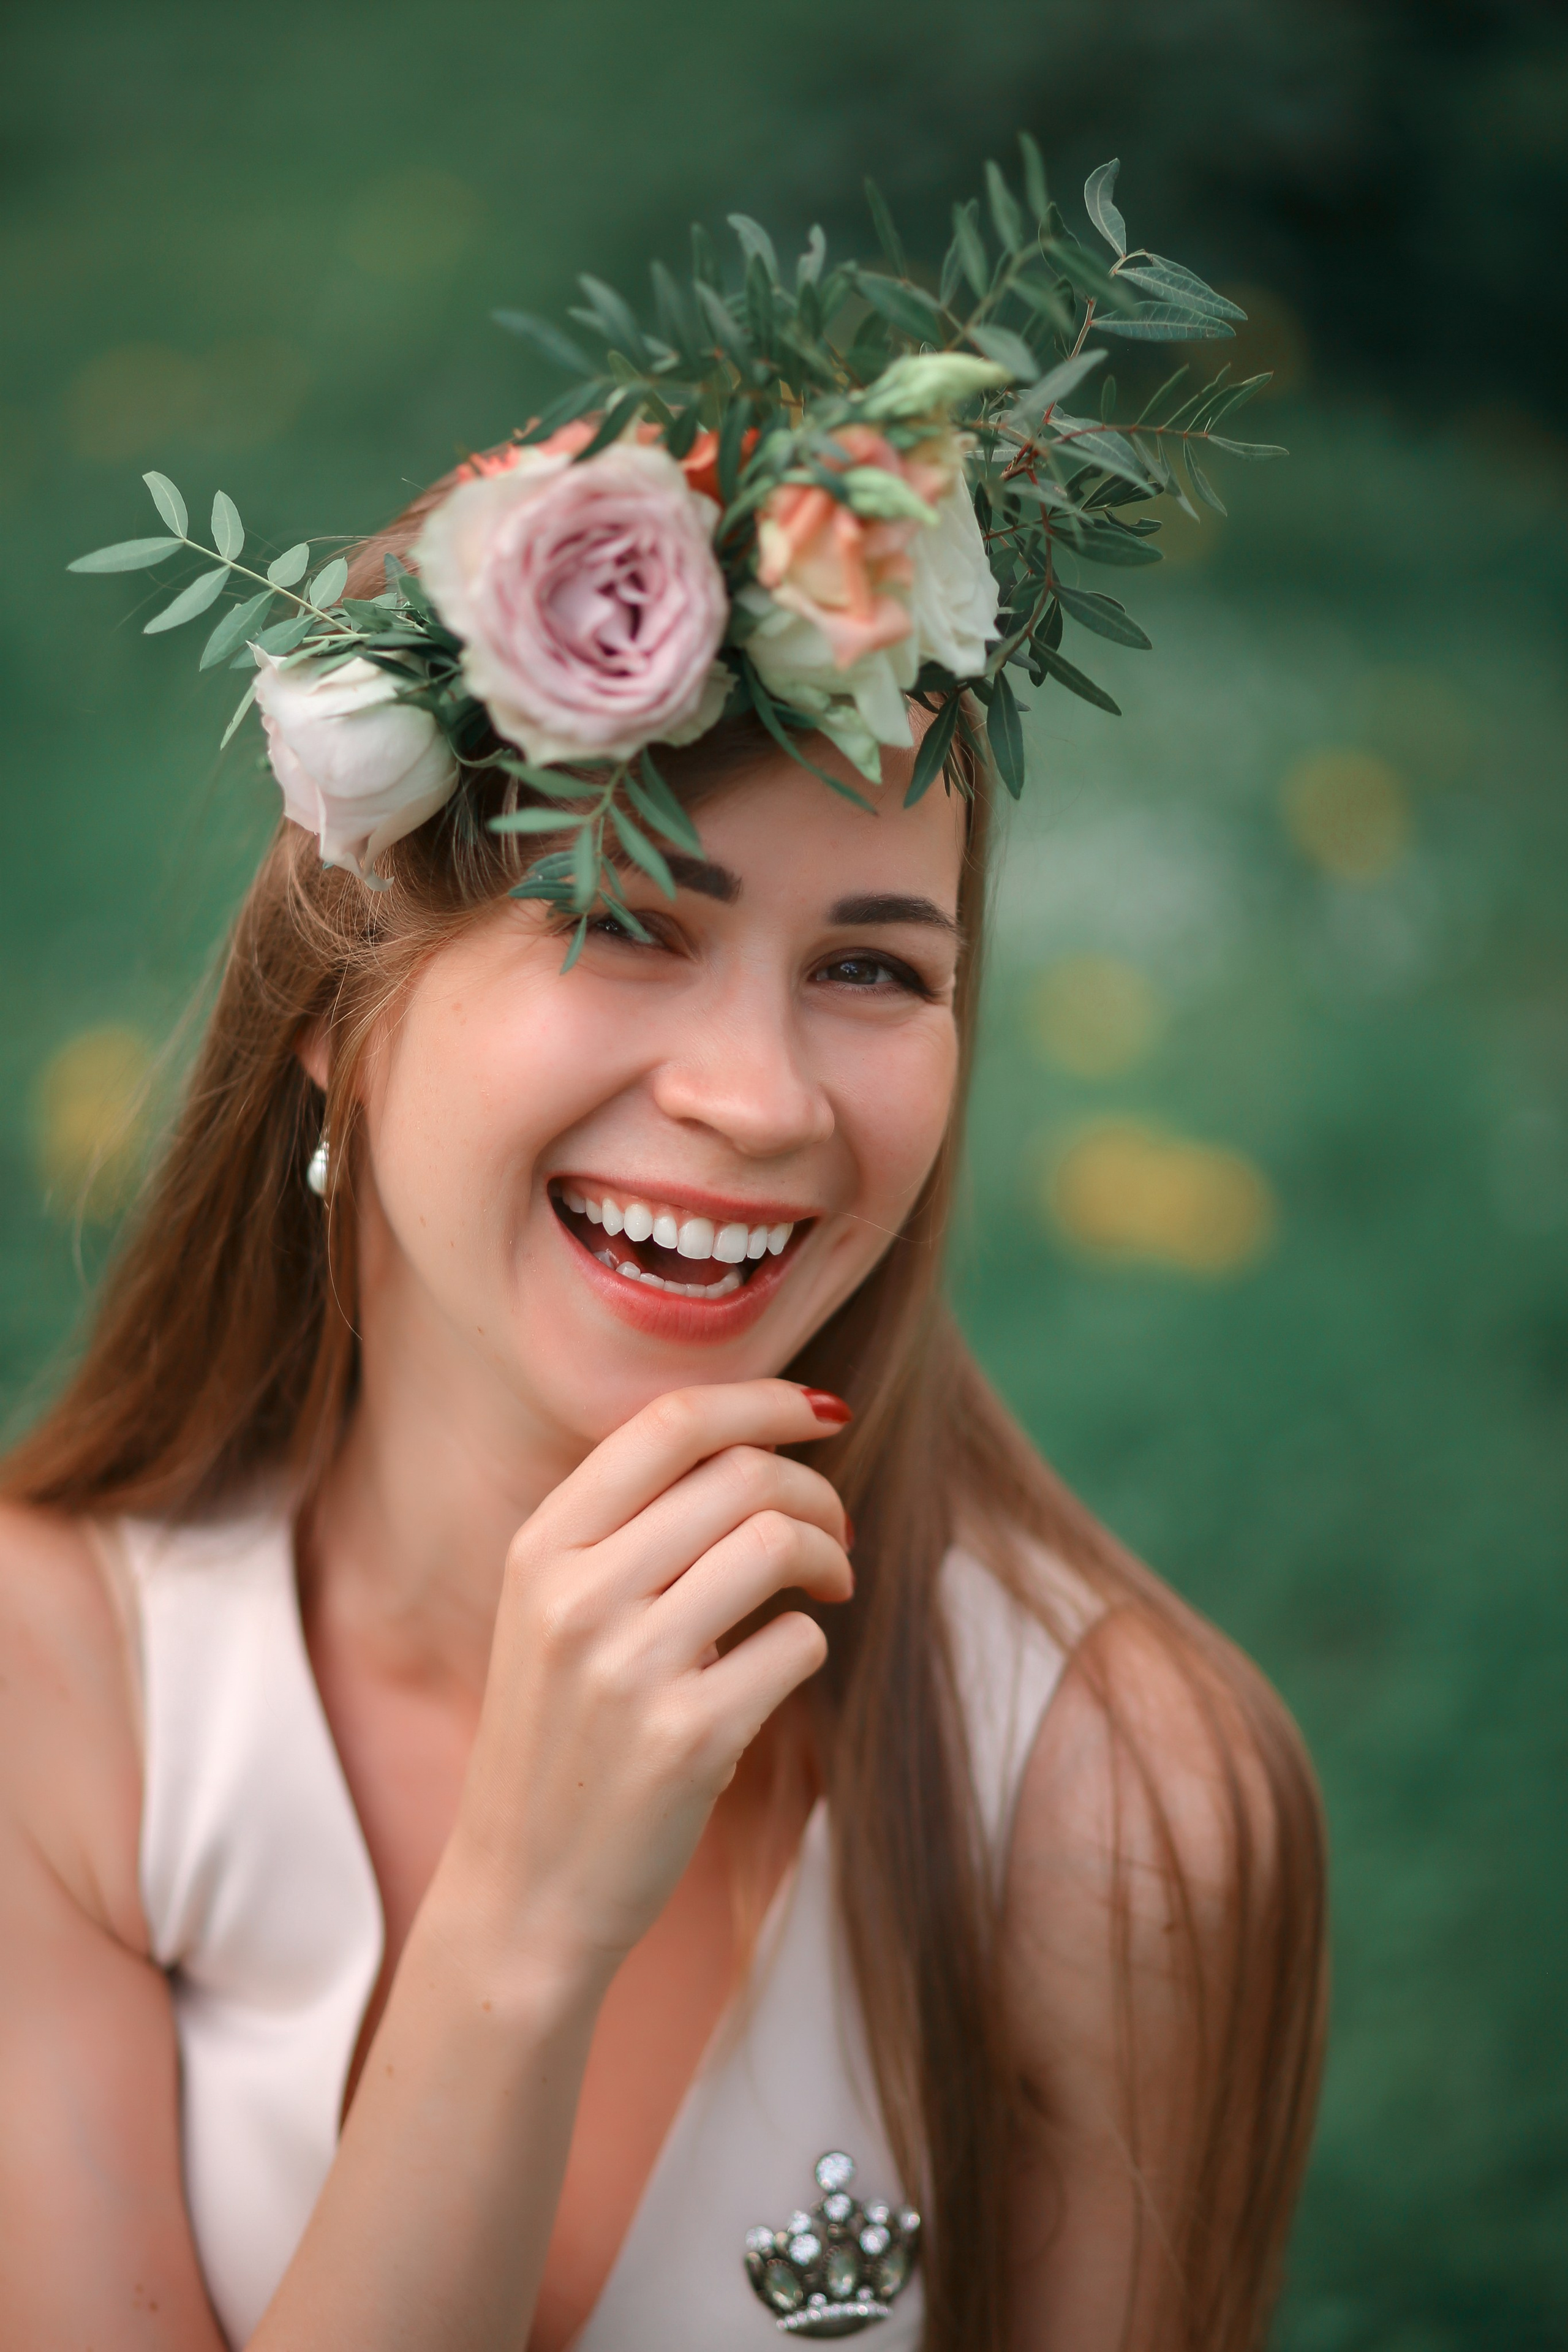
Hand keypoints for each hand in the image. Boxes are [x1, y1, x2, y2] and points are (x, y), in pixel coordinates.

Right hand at [437, 1380, 852, 1988]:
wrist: (525, 1892)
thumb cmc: (560, 1736)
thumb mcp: (551, 1613)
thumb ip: (625, 1528)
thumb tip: (751, 1441)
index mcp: (541, 1549)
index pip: (669, 1424)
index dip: (764, 1399)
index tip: (825, 1410)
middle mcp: (576, 1596)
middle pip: (740, 1476)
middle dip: (814, 1490)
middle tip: (839, 1529)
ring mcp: (629, 1667)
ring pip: (776, 1546)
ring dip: (830, 1555)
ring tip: (833, 1583)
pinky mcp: (686, 1739)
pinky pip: (794, 1644)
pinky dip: (810, 1642)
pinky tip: (786, 1663)